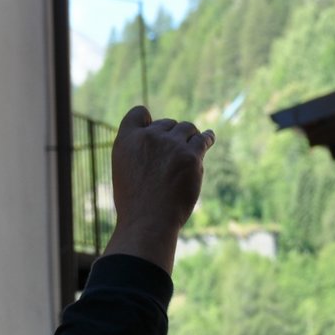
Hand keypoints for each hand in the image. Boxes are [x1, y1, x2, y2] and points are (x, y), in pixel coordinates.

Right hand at [102, 106, 214, 273]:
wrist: (148, 221)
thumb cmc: (135, 203)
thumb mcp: (124, 172)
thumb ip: (137, 152)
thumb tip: (159, 139)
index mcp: (127, 140)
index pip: (138, 113)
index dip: (148, 119)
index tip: (153, 127)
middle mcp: (149, 137)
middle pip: (167, 123)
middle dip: (172, 135)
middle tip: (173, 157)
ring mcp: (171, 145)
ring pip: (187, 129)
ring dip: (190, 137)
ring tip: (194, 145)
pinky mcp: (191, 156)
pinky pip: (203, 139)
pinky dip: (207, 138)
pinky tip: (209, 138)